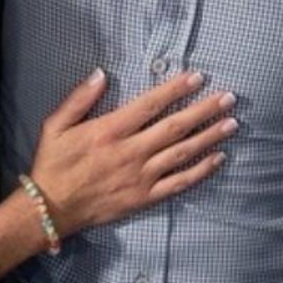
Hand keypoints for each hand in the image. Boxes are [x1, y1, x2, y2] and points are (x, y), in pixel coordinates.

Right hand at [28, 69, 234, 234]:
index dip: (176, 89)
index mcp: (110, 130)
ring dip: (210, 137)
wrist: (50, 209)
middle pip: (175, 127)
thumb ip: (79, 97)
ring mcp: (140, 176)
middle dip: (204, 110)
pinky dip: (201, 171)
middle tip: (229, 98)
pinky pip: (179, 183)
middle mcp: (130, 152)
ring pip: (182, 153)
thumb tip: (102, 73)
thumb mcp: (56, 125)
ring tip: (232, 123)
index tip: (198, 77)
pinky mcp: (144, 197)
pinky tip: (218, 158)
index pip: (151, 104)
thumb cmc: (53, 164)